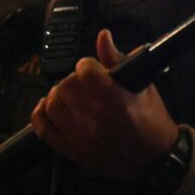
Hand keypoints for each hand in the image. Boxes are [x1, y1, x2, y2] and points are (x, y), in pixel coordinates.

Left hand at [31, 30, 177, 181]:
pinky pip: (43, 129)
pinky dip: (41, 114)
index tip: (91, 68)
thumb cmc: (150, 119)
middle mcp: (96, 118)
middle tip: (81, 85)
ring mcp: (81, 136)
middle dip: (72, 81)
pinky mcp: (71, 150)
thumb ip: (118, 59)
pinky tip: (48, 107)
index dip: (86, 66)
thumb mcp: (141, 86)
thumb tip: (102, 36)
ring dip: (57, 97)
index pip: (86, 72)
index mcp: (116, 99)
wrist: (154, 159)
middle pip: (65, 87)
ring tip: (69, 97)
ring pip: (52, 106)